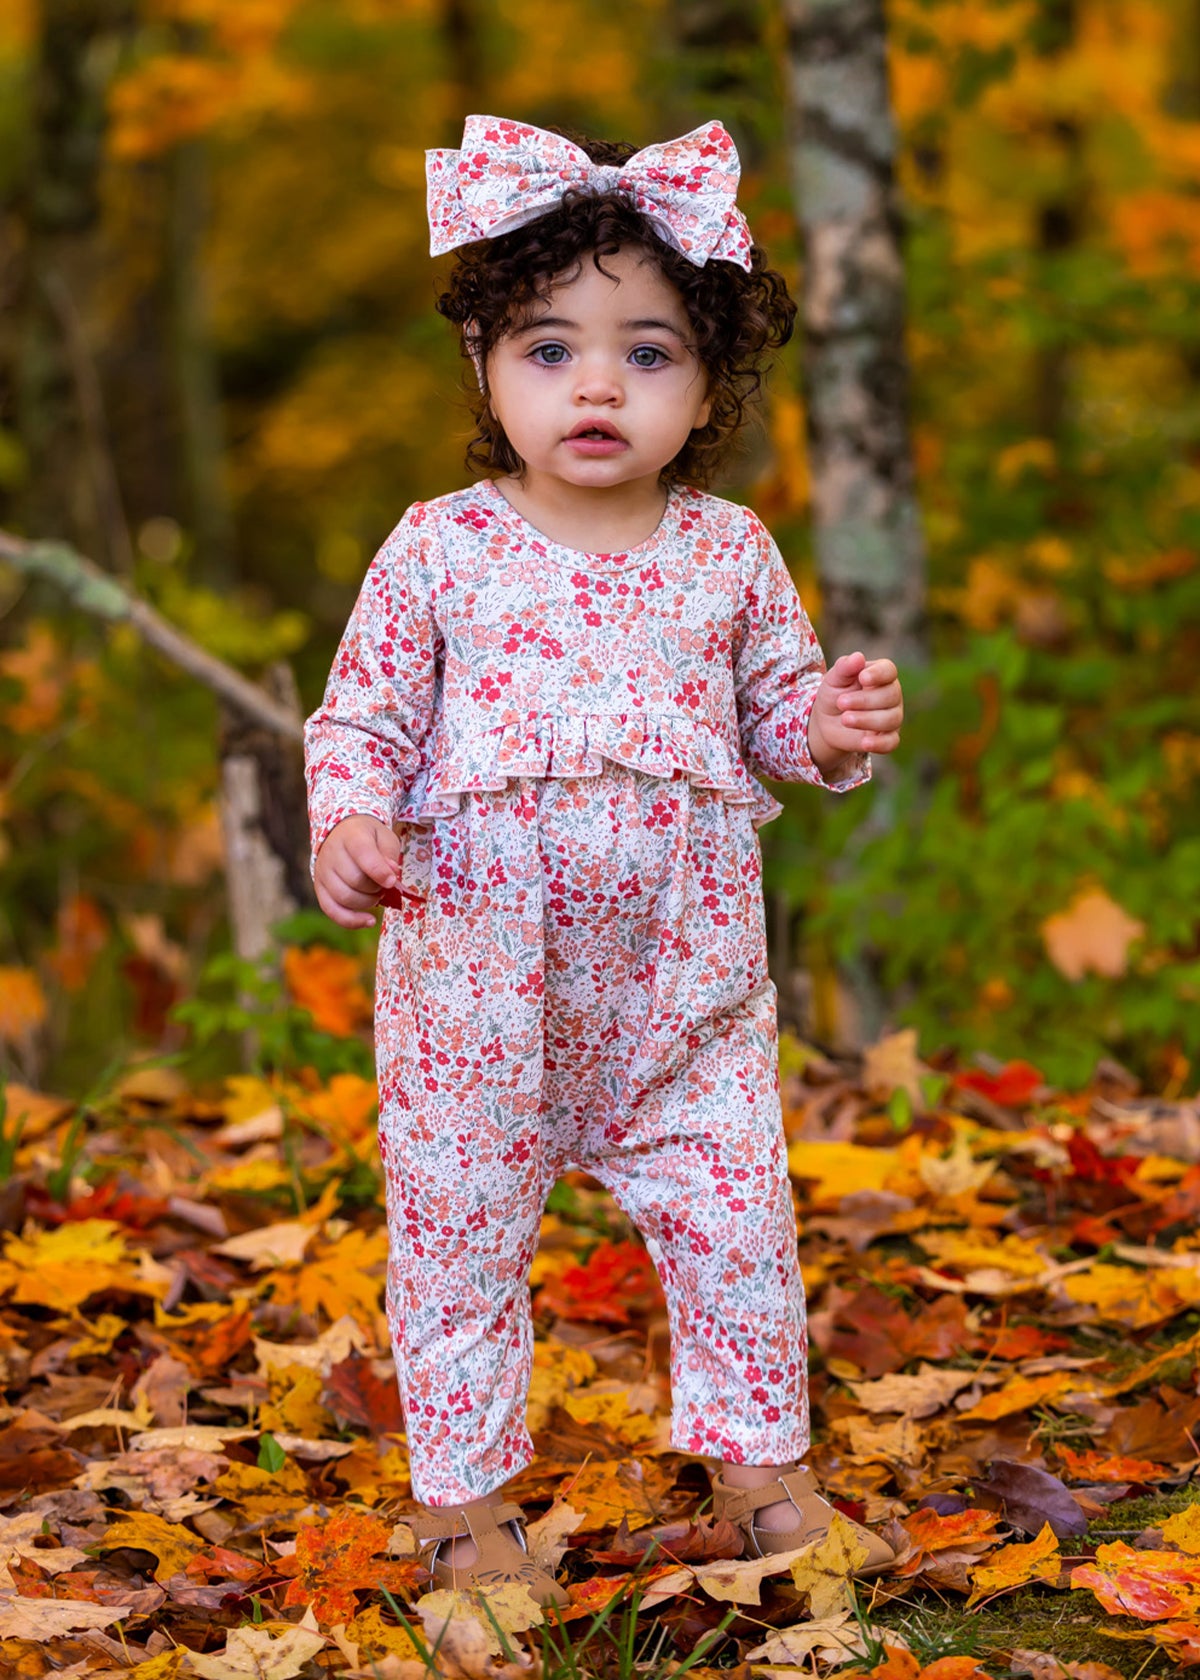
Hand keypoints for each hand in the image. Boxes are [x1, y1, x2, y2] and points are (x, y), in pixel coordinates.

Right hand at [313, 815, 401, 928]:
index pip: (362, 853)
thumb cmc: (369, 838)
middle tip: (385, 886)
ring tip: (377, 895)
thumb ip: (389, 855)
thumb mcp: (385, 838)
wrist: (342, 834)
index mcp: (351, 836)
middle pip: (354, 879)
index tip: (392, 882)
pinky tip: (369, 921)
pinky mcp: (319, 888)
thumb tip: (391, 874)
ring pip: (344, 897)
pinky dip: (352, 920)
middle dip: (376, 888)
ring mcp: (322, 872)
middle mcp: (332, 853)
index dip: (378, 871)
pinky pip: (331, 910)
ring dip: (367, 902)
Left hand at [808, 652, 903, 776]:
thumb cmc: (834, 694)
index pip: (889, 670)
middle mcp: (891, 694)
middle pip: (891, 695)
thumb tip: (858, 657)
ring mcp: (892, 716)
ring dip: (867, 719)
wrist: (826, 722)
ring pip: (891, 719)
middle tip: (841, 702)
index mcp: (881, 674)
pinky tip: (864, 742)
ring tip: (844, 719)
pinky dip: (879, 743)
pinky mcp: (887, 738)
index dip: (878, 674)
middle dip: (864, 700)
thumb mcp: (834, 679)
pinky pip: (891, 742)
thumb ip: (844, 668)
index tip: (862, 678)